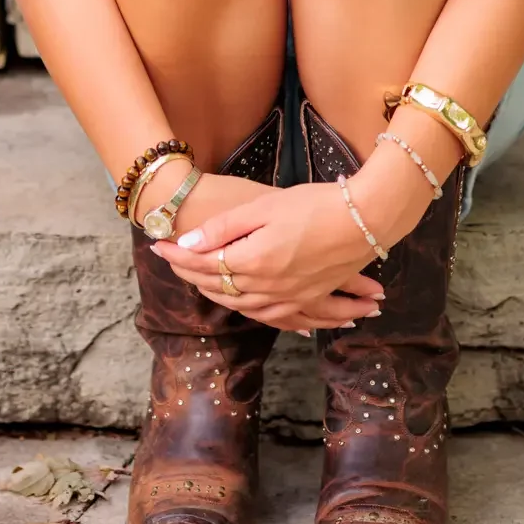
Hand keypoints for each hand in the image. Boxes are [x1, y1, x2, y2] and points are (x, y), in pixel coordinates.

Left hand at [151, 182, 384, 334]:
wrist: (365, 218)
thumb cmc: (315, 204)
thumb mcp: (264, 208)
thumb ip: (226, 228)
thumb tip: (190, 243)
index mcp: (254, 261)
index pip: (204, 264)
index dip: (178, 256)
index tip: (158, 245)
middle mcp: (268, 287)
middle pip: (220, 287)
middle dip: (192, 275)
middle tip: (173, 263)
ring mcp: (290, 297)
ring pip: (245, 307)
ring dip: (219, 297)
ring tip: (202, 285)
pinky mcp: (309, 298)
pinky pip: (278, 319)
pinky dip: (256, 316)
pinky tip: (253, 313)